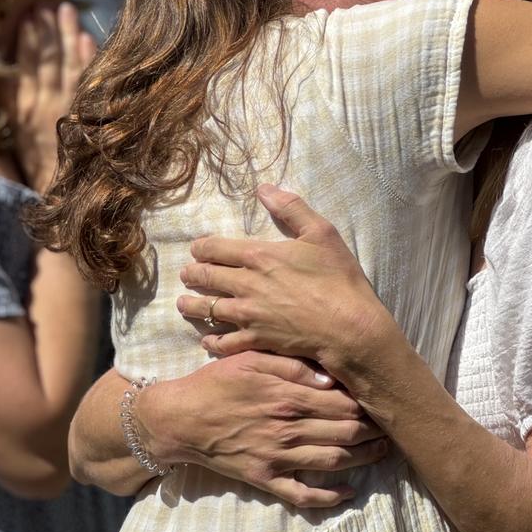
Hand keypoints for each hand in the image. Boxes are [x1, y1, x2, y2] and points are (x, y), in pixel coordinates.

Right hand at [15, 3, 95, 192]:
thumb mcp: (18, 129)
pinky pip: (90, 83)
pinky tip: (90, 39)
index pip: (25, 65)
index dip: (28, 38)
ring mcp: (69, 109)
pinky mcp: (89, 116)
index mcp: (24, 108)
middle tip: (48, 2)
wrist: (62, 194)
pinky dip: (90, 59)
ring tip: (68, 10)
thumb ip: (14, 99)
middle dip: (47, 29)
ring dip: (67, 35)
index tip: (30, 14)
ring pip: (68, 64)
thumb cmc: (40, 159)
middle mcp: (45, 105)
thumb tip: (7, 72)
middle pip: (47, 59)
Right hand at [136, 350, 386, 507]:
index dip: (366, 402)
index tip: (383, 398)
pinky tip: (347, 492)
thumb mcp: (252, 359)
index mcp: (288, 396)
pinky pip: (303, 494)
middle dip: (372, 430)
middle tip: (392, 426)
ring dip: (362, 459)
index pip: (340, 402)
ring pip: (332, 461)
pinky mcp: (266, 479)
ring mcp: (278, 458)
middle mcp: (288, 429)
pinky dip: (328, 497)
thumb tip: (329, 377)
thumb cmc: (217, 382)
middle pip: (343, 432)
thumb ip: (292, 366)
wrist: (181, 419)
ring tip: (383, 452)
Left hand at [177, 186, 393, 377]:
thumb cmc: (338, 277)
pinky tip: (207, 340)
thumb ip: (291, 207)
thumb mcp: (321, 232)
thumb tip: (264, 188)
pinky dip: (211, 341)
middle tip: (186, 274)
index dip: (202, 248)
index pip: (216, 249)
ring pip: (208, 310)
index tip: (197, 250)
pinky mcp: (257, 340)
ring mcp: (249, 315)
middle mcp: (246, 285)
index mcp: (259, 255)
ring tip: (183, 304)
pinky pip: (224, 342)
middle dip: (193, 274)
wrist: (348, 326)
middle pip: (208, 278)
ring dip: (192, 306)